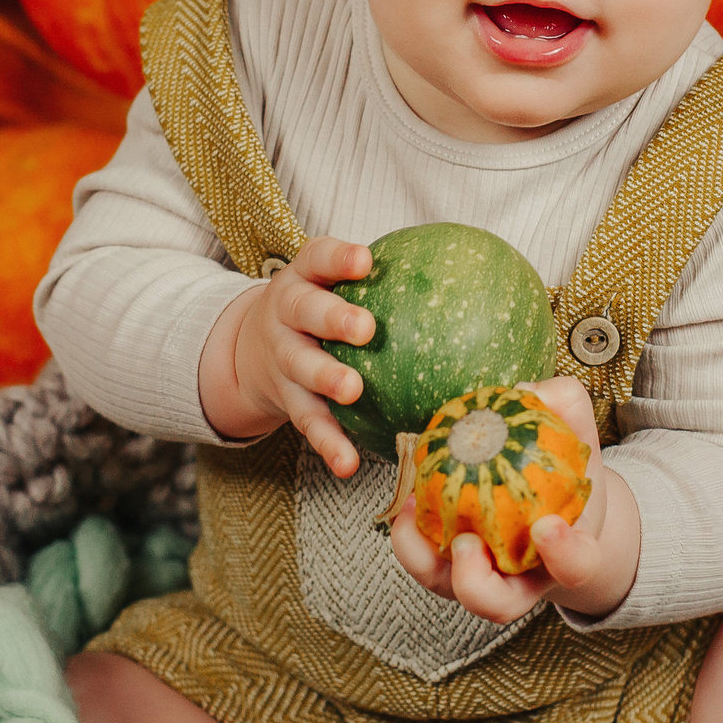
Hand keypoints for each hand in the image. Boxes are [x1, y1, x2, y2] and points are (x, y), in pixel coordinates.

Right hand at [199, 236, 374, 477]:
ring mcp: (283, 358)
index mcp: (302, 279)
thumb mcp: (331, 285)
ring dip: (325, 378)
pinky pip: (309, 421)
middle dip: (333, 318)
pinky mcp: (287, 399)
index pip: (318, 259)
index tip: (365, 261)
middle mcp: (286, 315)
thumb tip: (471, 282)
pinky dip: (328, 443)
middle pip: (304, 311)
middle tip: (365, 329)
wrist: (251, 350)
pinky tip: (349, 463)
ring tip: (352, 391)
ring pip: (301, 366)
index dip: (339, 258)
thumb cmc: (318, 309)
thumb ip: (384, 282)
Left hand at [388, 376, 623, 624]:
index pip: (576, 567)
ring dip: (423, 559)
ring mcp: (481, 580)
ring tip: (411, 511)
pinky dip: (408, 536)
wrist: (551, 513)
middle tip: (465, 543)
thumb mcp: (579, 443)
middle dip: (477, 583)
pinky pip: (421, 562)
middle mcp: (523, 581)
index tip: (548, 526)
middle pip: (497, 605)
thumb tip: (527, 391)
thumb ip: (566, 409)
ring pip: (447, 589)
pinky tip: (403, 498)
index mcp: (571, 557)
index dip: (564, 554)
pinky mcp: (446, 570)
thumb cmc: (566, 480)